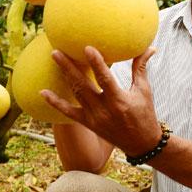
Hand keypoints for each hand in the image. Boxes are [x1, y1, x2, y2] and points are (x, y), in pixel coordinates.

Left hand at [41, 45, 162, 156]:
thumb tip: (149, 47)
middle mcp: (104, 110)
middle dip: (68, 68)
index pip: (105, 79)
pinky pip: (68, 113)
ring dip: (64, 76)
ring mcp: (94, 118)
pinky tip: (42, 92)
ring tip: (55, 57)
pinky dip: (55, 103)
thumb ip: (141, 68)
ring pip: (75, 94)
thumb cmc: (145, 114)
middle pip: (82, 86)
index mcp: (119, 101)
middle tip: (56, 51)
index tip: (87, 48)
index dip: (96, 63)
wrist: (140, 143)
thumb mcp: (144, 91)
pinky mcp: (88, 124)